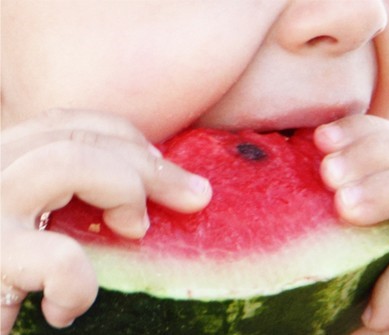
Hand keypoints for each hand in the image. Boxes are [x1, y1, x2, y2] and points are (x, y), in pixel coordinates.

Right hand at [0, 109, 211, 333]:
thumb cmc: (4, 278)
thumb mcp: (29, 224)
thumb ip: (71, 197)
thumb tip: (168, 185)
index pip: (63, 123)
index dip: (123, 137)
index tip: (161, 166)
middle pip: (76, 138)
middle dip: (149, 166)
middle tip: (194, 197)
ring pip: (68, 163)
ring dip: (124, 194)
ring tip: (134, 233)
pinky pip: (60, 257)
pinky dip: (78, 284)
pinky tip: (65, 308)